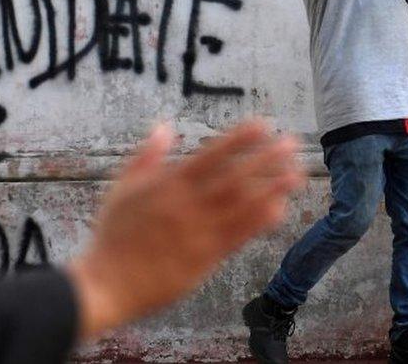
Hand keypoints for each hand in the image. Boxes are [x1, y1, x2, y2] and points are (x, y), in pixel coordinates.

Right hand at [68, 120, 305, 339]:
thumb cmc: (113, 234)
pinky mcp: (207, 259)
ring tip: (297, 173)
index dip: (239, 139)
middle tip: (292, 143)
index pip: (211, 155)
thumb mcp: (121, 188)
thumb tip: (164, 127)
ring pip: (244, 206)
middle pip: (236, 178)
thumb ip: (146, 156)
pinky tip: (280, 208)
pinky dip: (261, 221)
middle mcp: (189, 206)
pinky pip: (240, 236)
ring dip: (274, 188)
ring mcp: (200, 233)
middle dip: (266, 159)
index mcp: (167, 185)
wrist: (110, 283)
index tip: (262, 125)